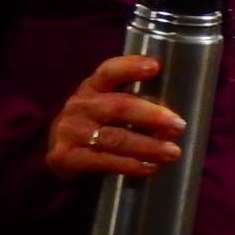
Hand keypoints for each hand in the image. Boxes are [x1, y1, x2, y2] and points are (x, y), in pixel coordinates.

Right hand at [44, 56, 186, 179]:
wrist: (55, 150)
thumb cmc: (93, 122)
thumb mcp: (103, 102)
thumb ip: (129, 99)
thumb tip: (175, 109)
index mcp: (92, 86)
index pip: (109, 71)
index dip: (130, 66)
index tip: (155, 66)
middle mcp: (80, 105)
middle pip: (119, 107)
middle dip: (152, 115)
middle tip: (179, 125)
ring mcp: (72, 131)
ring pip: (115, 138)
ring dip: (147, 146)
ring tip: (172, 152)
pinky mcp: (68, 156)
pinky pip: (104, 161)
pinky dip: (130, 165)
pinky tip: (150, 167)